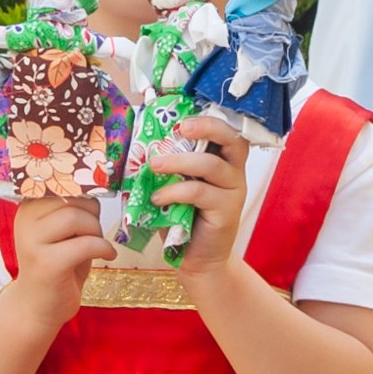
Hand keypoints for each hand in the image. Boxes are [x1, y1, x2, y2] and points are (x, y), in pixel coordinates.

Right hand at [8, 191, 106, 322]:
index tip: (97, 202)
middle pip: (72, 197)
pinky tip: (107, 255)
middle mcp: (25, 220)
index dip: (85, 188)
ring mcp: (33, 242)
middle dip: (93, 213)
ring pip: (76, 217)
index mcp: (28, 206)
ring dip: (96, 231)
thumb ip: (73, 207)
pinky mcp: (47, 264)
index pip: (60, 180)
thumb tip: (99, 181)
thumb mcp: (62, 231)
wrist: (38, 306)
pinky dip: (103, 248)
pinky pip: (86, 243)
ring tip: (97, 245)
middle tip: (95, 232)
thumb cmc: (57, 264)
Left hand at [157, 111, 253, 275]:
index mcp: (223, 159)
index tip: (183, 115)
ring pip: (211, 165)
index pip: (225, 129)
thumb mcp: (176, 184)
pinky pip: (199, 192)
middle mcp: (234, 171)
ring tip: (154, 165)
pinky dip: (174, 191)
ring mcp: (233, 191)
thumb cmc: (183, 217)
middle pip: (232, 139)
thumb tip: (138, 143)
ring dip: (179, 161)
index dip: (209, 118)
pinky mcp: (227, 211)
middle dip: (207, 127)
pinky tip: (157, 198)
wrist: (197, 258)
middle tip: (180, 129)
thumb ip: (169, 165)